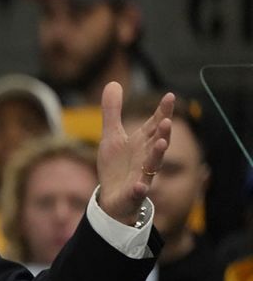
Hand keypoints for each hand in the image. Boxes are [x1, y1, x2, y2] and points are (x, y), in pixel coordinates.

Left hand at [97, 83, 173, 224]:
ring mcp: (142, 175)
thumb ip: (113, 111)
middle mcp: (146, 157)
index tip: (169, 96)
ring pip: (153, 164)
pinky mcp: (134, 192)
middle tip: (167, 120)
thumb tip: (113, 83)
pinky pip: (139, 190)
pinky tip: (140, 186)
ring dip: (157, 154)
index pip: (154, 124)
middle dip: (163, 132)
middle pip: (157, 142)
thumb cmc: (116, 166)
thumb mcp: (111, 136)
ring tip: (161, 143)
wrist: (112, 198)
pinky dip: (140, 188)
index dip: (162, 111)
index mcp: (142, 142)